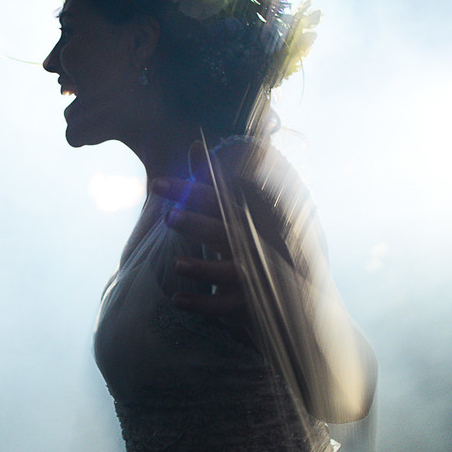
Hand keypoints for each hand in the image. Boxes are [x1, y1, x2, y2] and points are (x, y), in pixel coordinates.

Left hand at [152, 150, 247, 320]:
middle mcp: (254, 244)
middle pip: (226, 232)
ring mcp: (256, 275)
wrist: (295, 296)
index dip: (190, 190)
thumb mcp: (235, 213)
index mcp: (247, 220)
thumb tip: (195, 145)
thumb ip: (213, 182)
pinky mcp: (252, 304)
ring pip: (230, 271)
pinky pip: (226, 306)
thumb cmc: (255, 243)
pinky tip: (176, 300)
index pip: (218, 200)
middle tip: (168, 216)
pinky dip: (202, 304)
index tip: (156, 183)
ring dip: (204, 267)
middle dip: (198, 224)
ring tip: (177, 264)